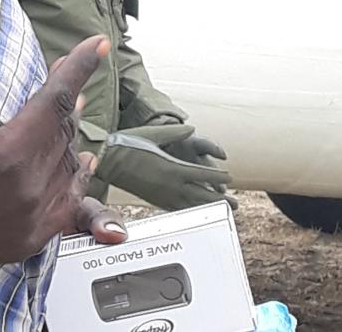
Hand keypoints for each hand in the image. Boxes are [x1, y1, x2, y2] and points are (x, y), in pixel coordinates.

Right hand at [0, 35, 109, 306]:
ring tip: (67, 110)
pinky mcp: (26, 242)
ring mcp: (30, 223)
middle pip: (63, 133)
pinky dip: (81, 186)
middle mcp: (26, 194)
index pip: (53, 103)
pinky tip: (84, 166)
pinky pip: (69, 210)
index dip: (76, 70)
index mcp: (2, 160)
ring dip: (70, 135)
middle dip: (66, 98)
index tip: (96, 45)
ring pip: (70, 167)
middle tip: (64, 72)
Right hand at [92, 123, 234, 210]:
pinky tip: (197, 213)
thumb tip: (192, 128)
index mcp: (173, 168)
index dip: (219, 177)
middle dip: (221, 199)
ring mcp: (163, 195)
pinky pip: (178, 209)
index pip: (204, 176)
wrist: (106, 161)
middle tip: (235, 203)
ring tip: (223, 211)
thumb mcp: (153, 134)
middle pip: (204, 196)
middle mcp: (171, 185)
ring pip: (193, 206)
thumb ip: (175, 132)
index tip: (230, 178)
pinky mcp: (155, 200)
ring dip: (210, 208)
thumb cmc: (127, 144)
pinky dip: (192, 211)